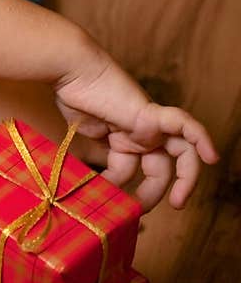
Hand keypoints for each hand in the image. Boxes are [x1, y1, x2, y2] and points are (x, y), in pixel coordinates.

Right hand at [52, 46, 220, 211]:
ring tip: (177, 202)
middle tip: (137, 212)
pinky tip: (211, 157)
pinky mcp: (153, 115)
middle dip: (151, 194)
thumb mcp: (78, 138)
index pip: (133, 170)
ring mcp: (148, 124)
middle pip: (159, 169)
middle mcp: (139, 133)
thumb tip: (82, 187)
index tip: (113, 208)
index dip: (126, 191)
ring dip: (184, 180)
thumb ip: (86, 158)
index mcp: (122, 139)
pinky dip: (201, 138)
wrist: (72, 70)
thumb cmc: (70, 96)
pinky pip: (186, 126)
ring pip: (181, 154)